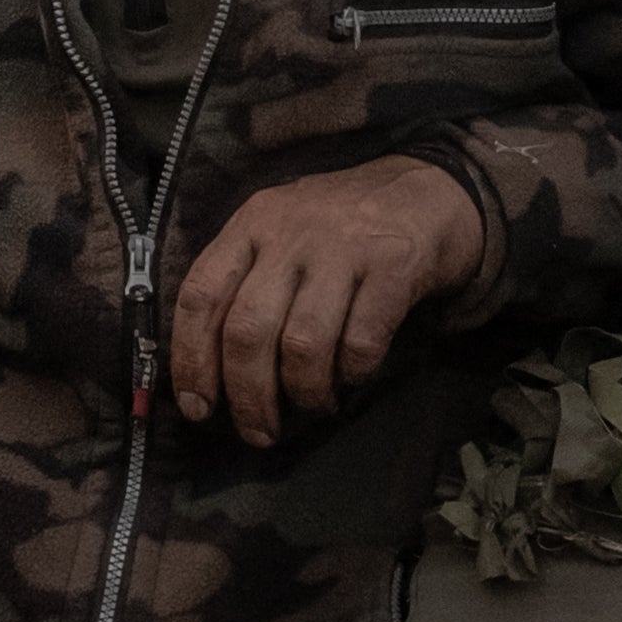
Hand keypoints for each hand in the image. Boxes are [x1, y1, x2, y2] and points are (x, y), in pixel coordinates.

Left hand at [168, 156, 487, 446]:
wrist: (430, 190)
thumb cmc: (343, 228)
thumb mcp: (282, 232)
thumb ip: (246, 282)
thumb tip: (210, 372)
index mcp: (252, 223)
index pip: (200, 295)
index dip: (191, 359)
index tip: (196, 407)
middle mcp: (291, 232)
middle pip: (248, 330)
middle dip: (248, 395)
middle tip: (259, 431)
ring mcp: (343, 247)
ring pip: (302, 343)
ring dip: (305, 391)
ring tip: (314, 404)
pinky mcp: (393, 266)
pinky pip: (360, 342)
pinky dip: (352, 374)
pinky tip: (353, 376)